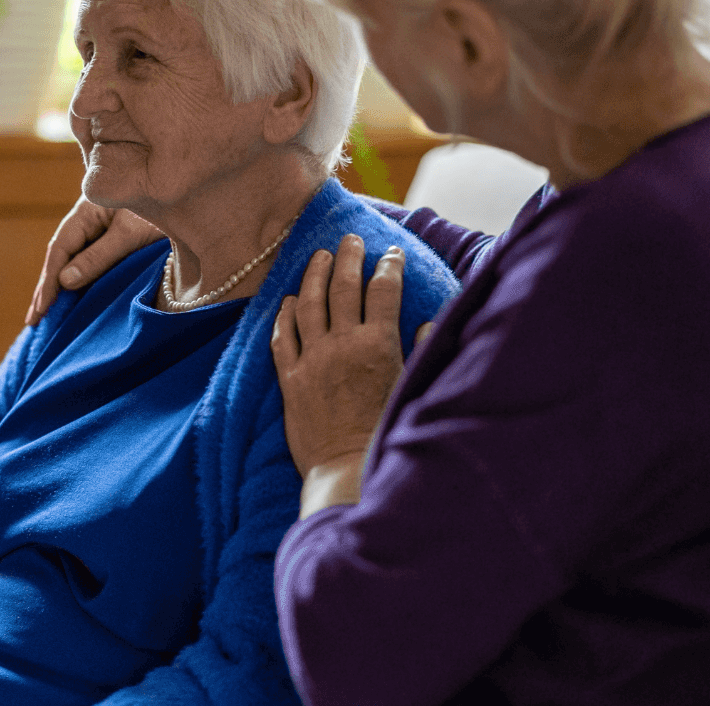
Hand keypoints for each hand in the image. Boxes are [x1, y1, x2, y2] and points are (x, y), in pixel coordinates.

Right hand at [25, 196, 164, 323]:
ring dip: (60, 290)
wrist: (189, 198)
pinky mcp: (115, 242)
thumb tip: (64, 282)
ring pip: (74, 263)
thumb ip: (97, 257)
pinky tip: (74, 301)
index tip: (42, 309)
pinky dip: (80, 284)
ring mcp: (101, 231)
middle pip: (61, 258)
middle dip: (46, 290)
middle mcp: (89, 221)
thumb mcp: (128, 235)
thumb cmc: (160, 211)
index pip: (60, 249)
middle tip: (33, 321)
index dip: (49, 281)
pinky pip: (91, 265)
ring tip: (45, 318)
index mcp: (87, 212)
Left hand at [270, 234, 416, 477]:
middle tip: (351, 239)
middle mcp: (344, 344)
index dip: (389, 267)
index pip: (384, 291)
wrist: (347, 470)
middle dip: (349, 257)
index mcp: (379, 345)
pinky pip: (282, 336)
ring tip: (319, 256)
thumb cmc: (387, 433)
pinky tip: (289, 299)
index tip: (392, 255)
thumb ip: (421, 350)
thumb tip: (427, 320)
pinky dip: (285, 313)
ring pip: (309, 303)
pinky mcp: (289, 378)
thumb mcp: (413, 388)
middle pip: (344, 287)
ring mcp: (313, 359)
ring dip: (314, 274)